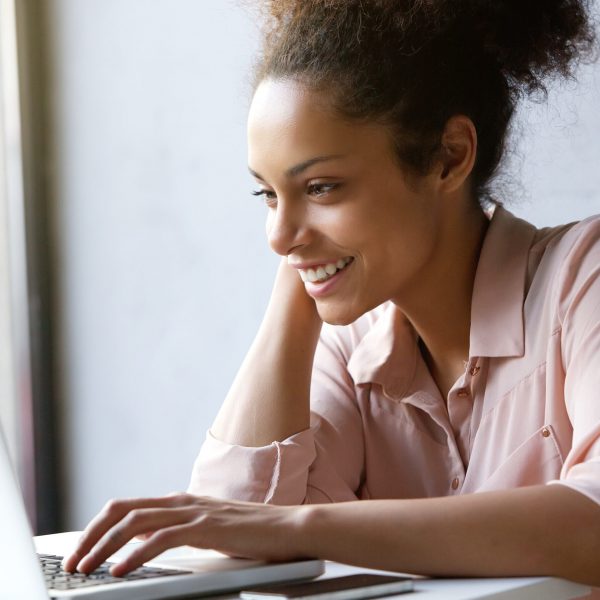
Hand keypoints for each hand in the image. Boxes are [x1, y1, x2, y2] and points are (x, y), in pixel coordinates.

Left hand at [63, 493, 308, 576]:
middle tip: (73, 561)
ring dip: (105, 546)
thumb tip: (143, 542)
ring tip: (86, 568)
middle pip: (122, 510)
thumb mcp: (206, 529)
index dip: (98, 527)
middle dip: (92, 535)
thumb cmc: (251, 533)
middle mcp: (182, 501)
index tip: (81, 550)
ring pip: (135, 522)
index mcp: (180, 501)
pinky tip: (121, 570)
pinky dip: (135, 554)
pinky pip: (161, 538)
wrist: (288, 528)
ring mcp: (194, 512)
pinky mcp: (206, 527)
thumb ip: (177, 530)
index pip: (127, 507)